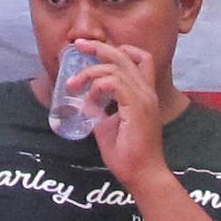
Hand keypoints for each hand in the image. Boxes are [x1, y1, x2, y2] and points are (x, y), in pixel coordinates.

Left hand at [89, 39, 170, 190]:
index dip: (118, 49)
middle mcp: (146, 91)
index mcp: (144, 93)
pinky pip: (116, 83)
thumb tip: (83, 103)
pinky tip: (90, 99)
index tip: (93, 50)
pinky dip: (98, 86)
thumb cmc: (128, 155)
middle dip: (99, 47)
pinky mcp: (138, 108)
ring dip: (90, 73)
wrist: (142, 175)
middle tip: (78, 45)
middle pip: (125, 55)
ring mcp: (144, 98)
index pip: (139, 58)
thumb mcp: (107, 126)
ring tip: (73, 85)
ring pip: (116, 67)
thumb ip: (99, 111)